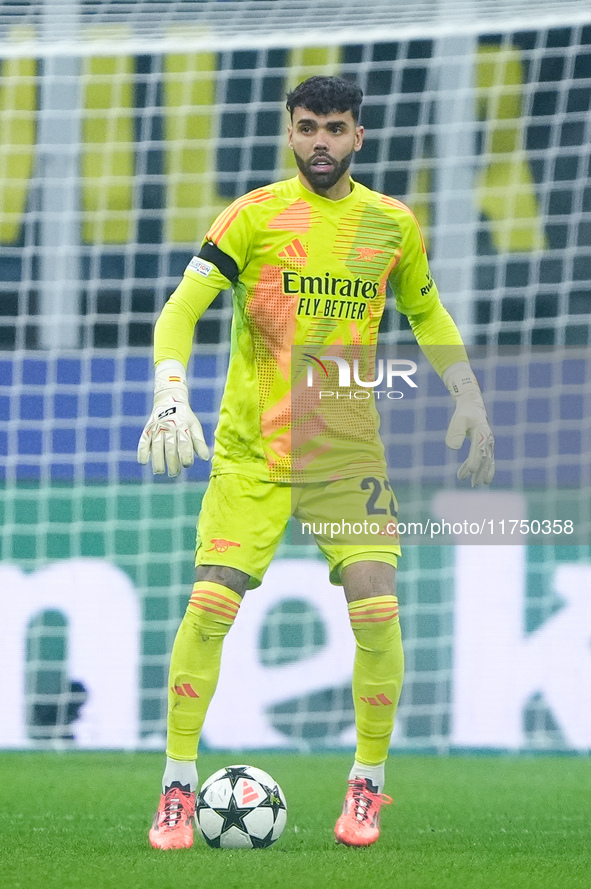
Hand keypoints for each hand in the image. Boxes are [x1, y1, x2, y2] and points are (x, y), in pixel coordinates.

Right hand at [137, 360, 208, 475]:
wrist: (169, 399)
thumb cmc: (185, 418)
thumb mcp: (194, 426)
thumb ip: (199, 442)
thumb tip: (205, 458)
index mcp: (183, 426)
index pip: (184, 443)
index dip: (186, 455)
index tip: (187, 465)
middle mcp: (169, 427)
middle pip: (170, 447)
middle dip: (172, 462)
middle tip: (174, 473)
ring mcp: (157, 428)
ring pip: (156, 445)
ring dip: (157, 459)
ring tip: (159, 471)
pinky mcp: (148, 429)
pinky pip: (143, 440)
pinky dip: (142, 451)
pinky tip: (143, 462)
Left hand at [443, 363, 494, 485]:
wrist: (472, 405)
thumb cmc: (464, 412)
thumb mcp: (458, 419)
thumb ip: (455, 431)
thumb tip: (452, 448)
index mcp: (481, 432)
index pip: (478, 450)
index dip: (475, 461)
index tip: (471, 472)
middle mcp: (488, 439)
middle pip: (484, 458)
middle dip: (480, 472)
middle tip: (474, 483)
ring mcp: (488, 443)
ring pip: (486, 461)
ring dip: (481, 472)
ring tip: (473, 484)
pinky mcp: (486, 445)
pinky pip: (485, 459)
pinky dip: (482, 468)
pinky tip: (476, 477)